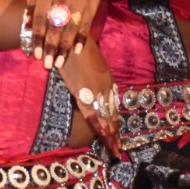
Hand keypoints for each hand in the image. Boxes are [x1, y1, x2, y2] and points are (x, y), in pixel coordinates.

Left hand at [25, 0, 121, 68]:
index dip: (37, 38)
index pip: (40, 19)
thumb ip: (31, 7)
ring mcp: (77, 3)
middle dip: (50, 47)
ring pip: (70, 29)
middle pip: (54, 26)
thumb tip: (24, 27)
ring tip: (59, 63)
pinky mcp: (90, 7)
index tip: (36, 55)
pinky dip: (80, 40)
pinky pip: (84, 27)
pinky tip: (76, 51)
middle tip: (47, 64)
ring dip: (64, 48)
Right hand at [60, 38, 121, 157]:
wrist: (71, 38)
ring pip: (106, 118)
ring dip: (110, 135)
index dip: (115, 121)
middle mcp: (105, 88)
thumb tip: (91, 86)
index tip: (117, 133)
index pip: (113, 106)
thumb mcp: (91, 62)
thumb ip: (93, 76)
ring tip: (114, 150)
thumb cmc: (77, 47)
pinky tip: (104, 138)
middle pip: (112, 115)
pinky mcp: (84, 94)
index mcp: (107, 81)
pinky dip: (99, 128)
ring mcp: (96, 92)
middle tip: (118, 149)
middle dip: (115, 133)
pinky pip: (93, 115)